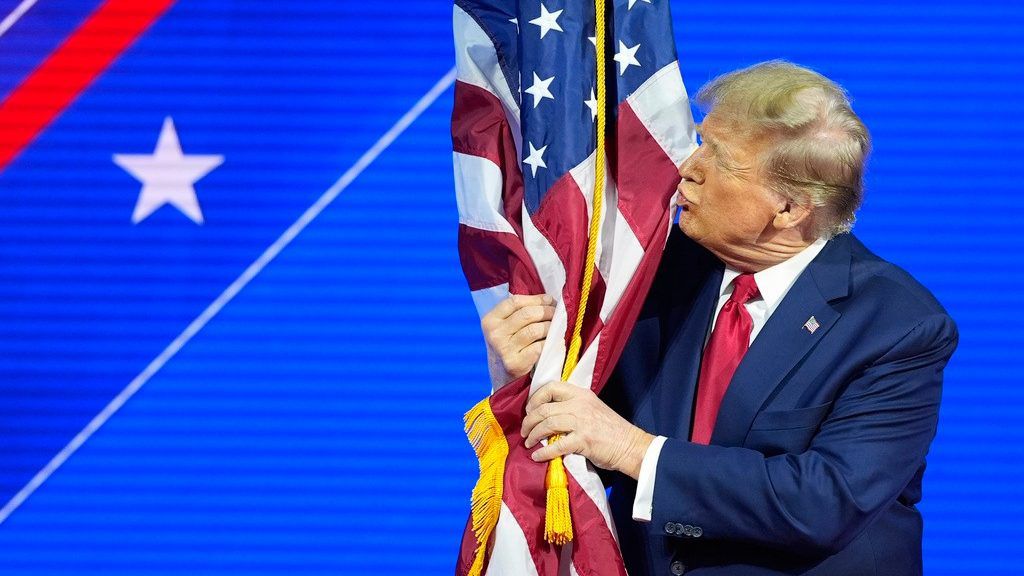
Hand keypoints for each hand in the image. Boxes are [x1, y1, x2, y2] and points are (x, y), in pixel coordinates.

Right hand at [481, 294, 555, 380]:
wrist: (503, 382)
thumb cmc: (509, 350)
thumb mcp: (504, 330)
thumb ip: (518, 314)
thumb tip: (548, 299)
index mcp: (489, 321)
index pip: (515, 302)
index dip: (536, 299)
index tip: (549, 300)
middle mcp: (494, 334)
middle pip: (527, 314)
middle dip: (547, 311)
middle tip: (558, 313)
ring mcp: (504, 350)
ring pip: (536, 329)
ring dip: (551, 327)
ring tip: (557, 327)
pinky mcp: (515, 364)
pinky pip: (540, 346)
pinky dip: (550, 343)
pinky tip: (553, 342)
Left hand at [521, 381, 653, 478]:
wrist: (631, 446)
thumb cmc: (612, 430)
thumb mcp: (592, 409)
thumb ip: (573, 408)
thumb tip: (548, 417)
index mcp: (582, 394)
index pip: (551, 387)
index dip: (536, 397)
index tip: (529, 410)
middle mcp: (580, 404)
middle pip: (544, 407)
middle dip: (529, 420)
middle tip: (524, 431)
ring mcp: (581, 421)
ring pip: (547, 423)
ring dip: (533, 435)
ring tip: (528, 443)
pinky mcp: (583, 440)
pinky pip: (556, 445)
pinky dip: (543, 451)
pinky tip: (537, 456)